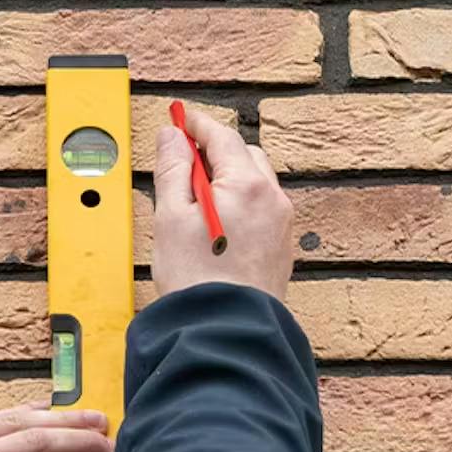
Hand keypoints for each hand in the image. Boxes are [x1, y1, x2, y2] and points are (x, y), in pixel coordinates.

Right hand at [152, 104, 293, 302]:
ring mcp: (281, 226)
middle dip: (213, 154)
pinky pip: (261, 211)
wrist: (226, 332)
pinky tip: (216, 227)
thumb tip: (171, 138)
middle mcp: (272, 201)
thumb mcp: (171, 217)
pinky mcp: (280, 250)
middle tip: (182, 162)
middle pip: (243, 157)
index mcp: (248, 185)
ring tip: (195, 202)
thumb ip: (172, 170)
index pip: (221, 137)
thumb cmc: (199, 280)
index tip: (179, 119)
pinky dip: (240, 205)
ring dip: (228, 180)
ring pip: (254, 184)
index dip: (196, 125)